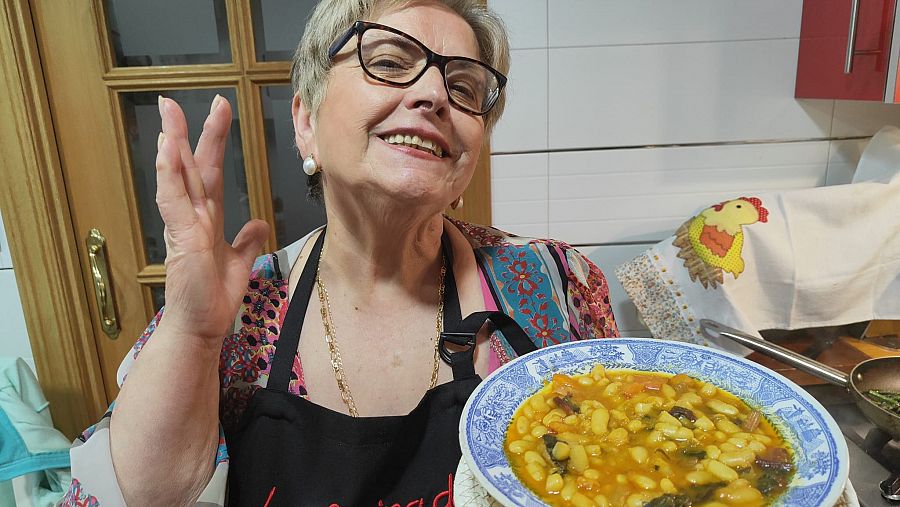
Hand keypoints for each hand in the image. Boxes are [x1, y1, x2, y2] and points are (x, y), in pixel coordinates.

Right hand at [155, 95, 268, 341]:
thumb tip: (259, 222)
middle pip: (189, 167)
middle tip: (173, 100)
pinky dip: (169, 176)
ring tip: (167, 114)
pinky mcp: (181, 240)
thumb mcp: (240, 263)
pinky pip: (172, 202)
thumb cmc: (214, 299)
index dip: (213, 143)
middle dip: (185, 133)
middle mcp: (191, 219)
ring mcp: (184, 228)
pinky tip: (166, 151)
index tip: (218, 114)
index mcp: (206, 220)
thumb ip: (247, 240)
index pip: (210, 173)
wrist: (201, 329)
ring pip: (176, 178)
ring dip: (172, 144)